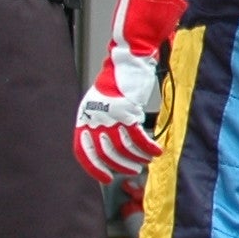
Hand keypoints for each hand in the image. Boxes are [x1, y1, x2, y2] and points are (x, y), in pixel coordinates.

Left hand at [74, 0, 186, 182]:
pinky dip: (147, 148)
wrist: (128, 58)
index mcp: (85, 116)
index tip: (105, 178)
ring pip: (122, 148)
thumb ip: (102, 122)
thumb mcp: (101, 102)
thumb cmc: (117, 79)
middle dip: (120, 165)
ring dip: (136, 159)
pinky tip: (155, 151)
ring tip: (145, 161)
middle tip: (131, 170)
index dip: (93, 168)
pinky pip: (138, 137)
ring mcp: (111, 115)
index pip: (83, 150)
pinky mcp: (128, 111)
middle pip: (105, 153)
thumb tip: (110, 145)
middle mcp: (94, 118)